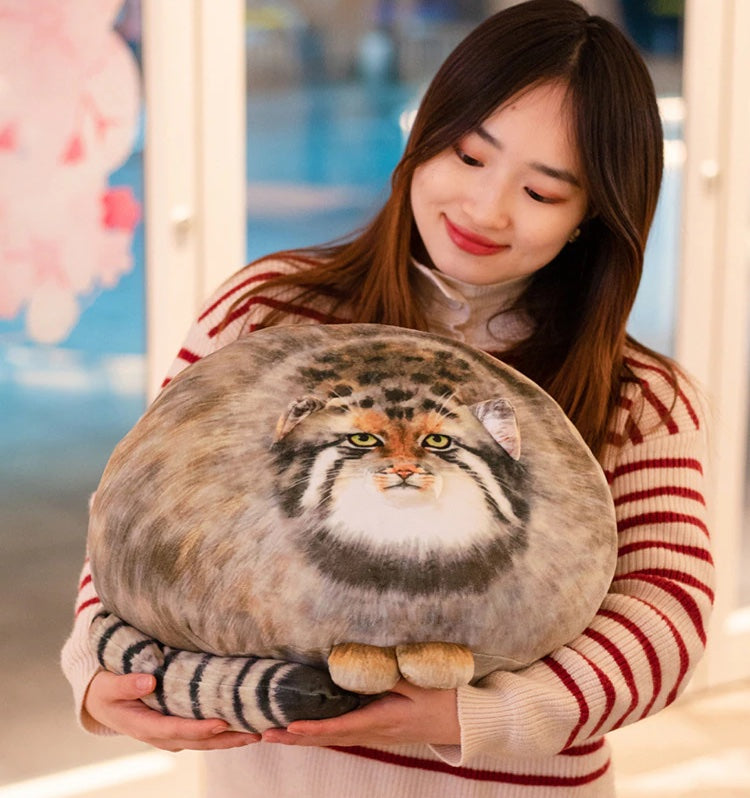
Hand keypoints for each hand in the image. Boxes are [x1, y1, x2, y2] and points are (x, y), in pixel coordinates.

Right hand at [84, 671, 259, 751]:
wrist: (101, 699)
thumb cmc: (105, 689)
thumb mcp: (109, 685)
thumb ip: (126, 684)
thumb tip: (148, 682)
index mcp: (143, 726)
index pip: (176, 730)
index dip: (199, 729)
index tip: (221, 723)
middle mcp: (160, 735)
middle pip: (197, 741)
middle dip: (226, 739)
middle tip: (255, 733)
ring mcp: (170, 733)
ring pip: (203, 741)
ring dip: (230, 739)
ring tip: (257, 732)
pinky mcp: (177, 725)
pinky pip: (202, 732)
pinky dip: (222, 731)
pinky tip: (242, 723)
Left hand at [262, 680, 459, 747]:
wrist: (464, 722)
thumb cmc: (444, 698)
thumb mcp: (419, 682)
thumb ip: (389, 674)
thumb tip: (358, 663)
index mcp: (383, 720)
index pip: (341, 727)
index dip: (314, 729)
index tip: (290, 727)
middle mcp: (375, 732)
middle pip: (329, 738)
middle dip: (295, 738)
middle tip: (263, 735)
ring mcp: (376, 735)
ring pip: (333, 739)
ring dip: (302, 738)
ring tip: (273, 734)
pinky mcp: (377, 730)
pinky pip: (343, 734)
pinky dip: (320, 734)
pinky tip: (304, 730)